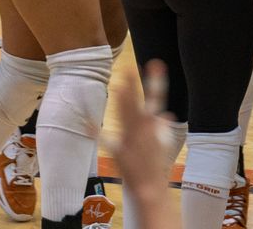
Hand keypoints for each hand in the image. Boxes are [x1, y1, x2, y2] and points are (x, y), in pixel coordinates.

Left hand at [105, 62, 181, 228]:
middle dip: (134, 87)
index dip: (156, 81)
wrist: (151, 190)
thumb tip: (166, 114)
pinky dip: (96, 132)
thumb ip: (163, 128)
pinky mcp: (121, 153)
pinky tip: (86, 122)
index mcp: (154, 127)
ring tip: (117, 86)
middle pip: (139, 105)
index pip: (157, 99)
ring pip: (127, 118)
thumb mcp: (164, 144)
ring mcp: (132, 141)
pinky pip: (107, 141)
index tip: (155, 63)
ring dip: (123, 103)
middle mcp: (144, 131)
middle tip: (128, 68)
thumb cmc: (156, 166)